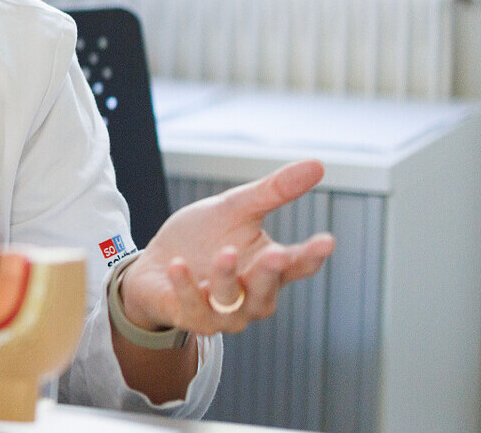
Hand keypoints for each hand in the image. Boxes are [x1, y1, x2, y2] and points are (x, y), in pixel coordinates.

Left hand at [120, 159, 336, 335]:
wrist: (154, 265)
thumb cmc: (202, 238)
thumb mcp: (236, 208)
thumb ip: (274, 192)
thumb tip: (318, 164)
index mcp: (268, 268)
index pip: (298, 265)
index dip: (313, 255)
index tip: (327, 241)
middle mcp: (251, 297)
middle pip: (267, 289)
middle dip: (271, 273)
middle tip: (277, 255)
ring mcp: (222, 312)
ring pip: (231, 301)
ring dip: (227, 278)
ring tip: (224, 253)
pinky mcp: (190, 317)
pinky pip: (192, 306)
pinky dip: (186, 287)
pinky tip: (178, 265)